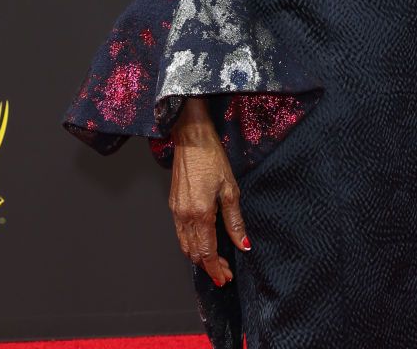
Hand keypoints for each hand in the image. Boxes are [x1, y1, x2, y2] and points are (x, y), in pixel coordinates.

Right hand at [169, 98, 250, 286]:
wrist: (191, 138)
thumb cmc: (212, 159)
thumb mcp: (230, 189)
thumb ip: (235, 220)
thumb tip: (243, 244)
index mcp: (200, 214)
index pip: (206, 252)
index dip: (216, 269)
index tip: (225, 278)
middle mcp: (184, 216)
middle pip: (194, 253)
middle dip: (208, 266)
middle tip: (224, 273)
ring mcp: (176, 211)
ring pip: (184, 245)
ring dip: (198, 257)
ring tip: (214, 262)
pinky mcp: (173, 204)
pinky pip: (180, 233)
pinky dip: (190, 244)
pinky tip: (202, 242)